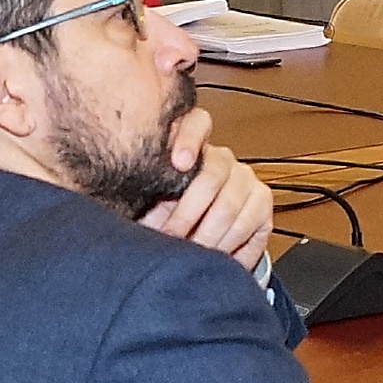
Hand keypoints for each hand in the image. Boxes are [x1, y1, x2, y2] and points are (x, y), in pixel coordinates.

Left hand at [140, 129, 274, 268]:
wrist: (202, 232)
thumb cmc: (169, 210)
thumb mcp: (152, 199)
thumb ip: (143, 192)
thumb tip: (120, 198)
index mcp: (191, 147)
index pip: (197, 123)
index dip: (189, 139)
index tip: (178, 163)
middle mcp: (223, 159)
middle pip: (212, 176)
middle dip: (187, 214)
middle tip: (171, 237)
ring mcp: (246, 180)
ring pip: (229, 207)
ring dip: (206, 237)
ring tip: (189, 255)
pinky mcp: (263, 204)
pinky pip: (249, 227)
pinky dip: (230, 248)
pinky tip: (215, 259)